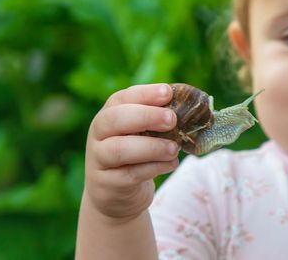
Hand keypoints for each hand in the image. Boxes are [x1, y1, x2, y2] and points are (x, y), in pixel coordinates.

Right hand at [83, 83, 178, 221]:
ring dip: (151, 147)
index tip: (168, 93)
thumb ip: (158, 121)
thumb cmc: (135, 155)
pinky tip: (170, 164)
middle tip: (172, 119)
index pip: (122, 98)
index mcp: (109, 114)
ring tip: (174, 148)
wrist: (115, 194)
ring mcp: (99, 159)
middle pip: (114, 119)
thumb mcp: (142, 135)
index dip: (145, 94)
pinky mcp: (107, 184)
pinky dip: (154, 168)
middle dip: (146, 116)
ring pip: (119, 149)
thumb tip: (188, 110)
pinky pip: (130, 174)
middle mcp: (99, 134)